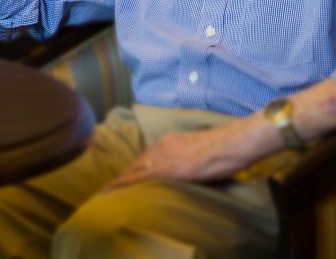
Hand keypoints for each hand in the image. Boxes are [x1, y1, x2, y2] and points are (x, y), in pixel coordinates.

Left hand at [102, 121, 261, 191]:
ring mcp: (160, 157)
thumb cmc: (222, 149)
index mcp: (167, 142)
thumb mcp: (198, 151)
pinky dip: (123, 186)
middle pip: (135, 165)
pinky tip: (112, 194)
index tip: (124, 179)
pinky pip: (138, 179)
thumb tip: (184, 169)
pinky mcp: (165, 169)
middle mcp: (159, 147)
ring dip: (119, 183)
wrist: (230, 143)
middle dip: (122, 178)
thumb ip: (185, 157)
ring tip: (106, 194)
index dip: (133, 171)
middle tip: (109, 190)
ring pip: (133, 172)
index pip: (145, 159)